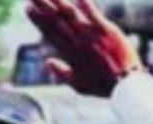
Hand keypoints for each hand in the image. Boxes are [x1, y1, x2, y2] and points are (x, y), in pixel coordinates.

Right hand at [26, 0, 141, 96]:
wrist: (125, 86)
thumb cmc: (103, 86)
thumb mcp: (79, 85)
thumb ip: (62, 73)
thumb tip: (46, 62)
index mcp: (70, 53)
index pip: (50, 32)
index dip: (38, 19)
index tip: (28, 7)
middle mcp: (78, 42)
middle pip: (57, 20)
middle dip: (43, 6)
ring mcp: (92, 36)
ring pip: (71, 15)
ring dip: (58, 3)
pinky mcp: (107, 31)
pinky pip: (94, 16)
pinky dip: (86, 7)